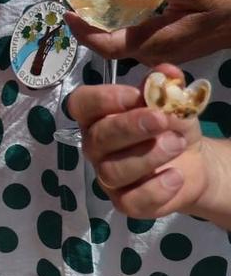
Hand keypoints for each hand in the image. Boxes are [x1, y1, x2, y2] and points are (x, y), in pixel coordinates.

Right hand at [66, 65, 227, 221]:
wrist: (193, 163)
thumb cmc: (172, 127)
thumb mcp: (174, 103)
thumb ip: (167, 87)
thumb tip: (167, 73)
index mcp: (99, 117)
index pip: (82, 104)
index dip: (103, 99)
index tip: (135, 94)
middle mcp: (96, 146)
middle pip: (98, 138)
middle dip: (130, 127)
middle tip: (162, 119)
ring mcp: (107, 176)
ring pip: (113, 170)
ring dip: (148, 156)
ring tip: (177, 144)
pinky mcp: (125, 202)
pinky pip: (131, 200)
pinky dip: (155, 189)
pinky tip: (175, 176)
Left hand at [68, 0, 230, 65]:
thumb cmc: (229, 4)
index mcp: (157, 43)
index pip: (109, 45)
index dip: (85, 32)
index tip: (67, 13)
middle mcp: (152, 51)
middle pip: (110, 35)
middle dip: (100, 10)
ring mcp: (158, 49)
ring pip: (123, 29)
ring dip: (119, 5)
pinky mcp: (164, 42)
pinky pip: (136, 27)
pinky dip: (132, 8)